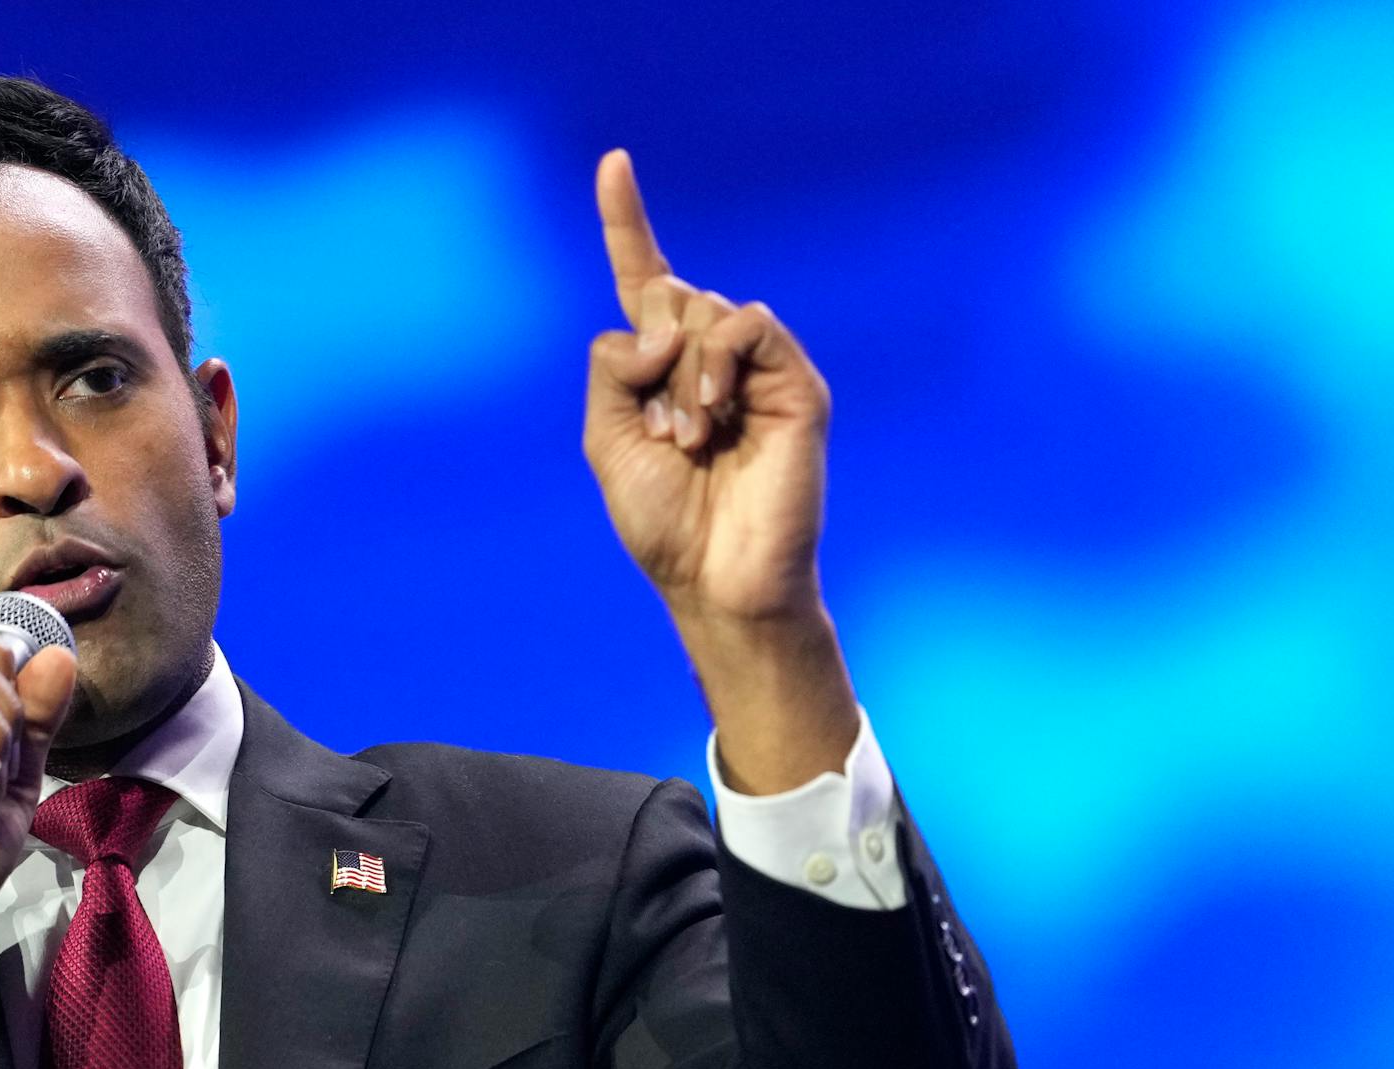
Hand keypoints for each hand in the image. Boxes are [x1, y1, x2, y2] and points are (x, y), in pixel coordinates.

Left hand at [583, 149, 831, 626]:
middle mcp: (709, 356)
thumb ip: (609, 368)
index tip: (614, 161)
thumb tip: (658, 324)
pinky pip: (748, 324)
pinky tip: (713, 412)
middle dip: (646, 357)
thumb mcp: (604, 439)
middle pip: (665, 293)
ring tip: (689, 443)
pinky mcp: (794, 382)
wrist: (715, 578)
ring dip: (677, 380)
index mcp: (660, 367)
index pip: (643, 278)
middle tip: (662, 434)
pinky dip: (715, 362)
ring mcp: (755, 366)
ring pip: (700, 310)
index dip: (626, 222)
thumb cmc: (662, 521)